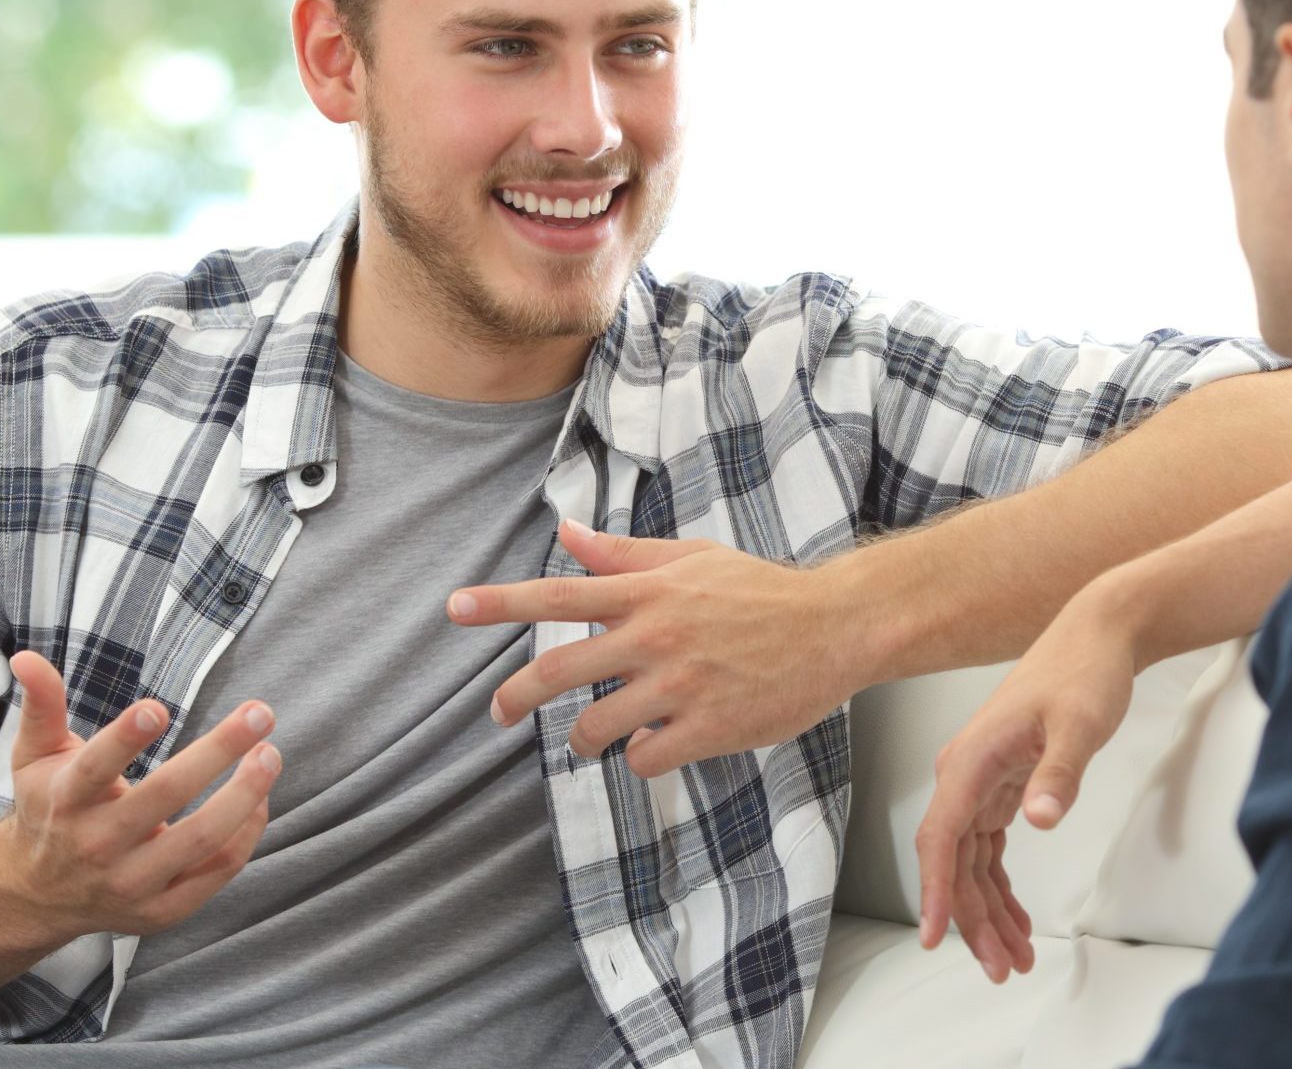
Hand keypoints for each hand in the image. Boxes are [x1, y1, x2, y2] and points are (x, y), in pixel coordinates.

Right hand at [0, 650, 279, 938]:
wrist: (36, 895)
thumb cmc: (49, 809)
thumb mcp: (34, 756)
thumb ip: (42, 705)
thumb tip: (27, 656)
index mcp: (65, 800)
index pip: (95, 768)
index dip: (124, 739)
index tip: (156, 708)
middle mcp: (97, 845)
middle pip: (164, 796)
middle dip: (218, 751)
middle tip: (260, 712)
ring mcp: (131, 883)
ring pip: (201, 839)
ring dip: (245, 794)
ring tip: (270, 754)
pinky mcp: (160, 910)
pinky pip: (216, 871)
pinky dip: (245, 835)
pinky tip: (259, 800)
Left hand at [455, 520, 877, 777]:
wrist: (836, 627)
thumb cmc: (762, 591)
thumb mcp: (693, 559)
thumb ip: (627, 556)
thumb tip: (569, 534)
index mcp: (649, 592)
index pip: (560, 593)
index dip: (501, 603)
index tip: (455, 607)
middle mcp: (656, 636)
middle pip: (559, 670)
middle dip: (515, 697)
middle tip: (497, 714)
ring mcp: (681, 684)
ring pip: (597, 727)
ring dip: (585, 739)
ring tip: (594, 738)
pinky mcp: (709, 727)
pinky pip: (646, 756)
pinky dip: (640, 756)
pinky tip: (658, 744)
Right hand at [915, 579, 1141, 982]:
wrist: (1097, 635)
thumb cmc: (1084, 673)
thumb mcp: (1079, 724)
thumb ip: (1059, 773)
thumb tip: (1039, 819)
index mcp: (969, 762)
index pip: (939, 840)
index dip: (934, 893)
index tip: (934, 939)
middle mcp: (964, 774)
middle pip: (954, 863)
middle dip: (973, 920)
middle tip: (1001, 968)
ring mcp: (980, 781)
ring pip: (970, 862)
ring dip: (988, 910)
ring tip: (1014, 958)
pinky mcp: (1002, 785)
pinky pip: (989, 848)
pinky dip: (1000, 885)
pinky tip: (1018, 918)